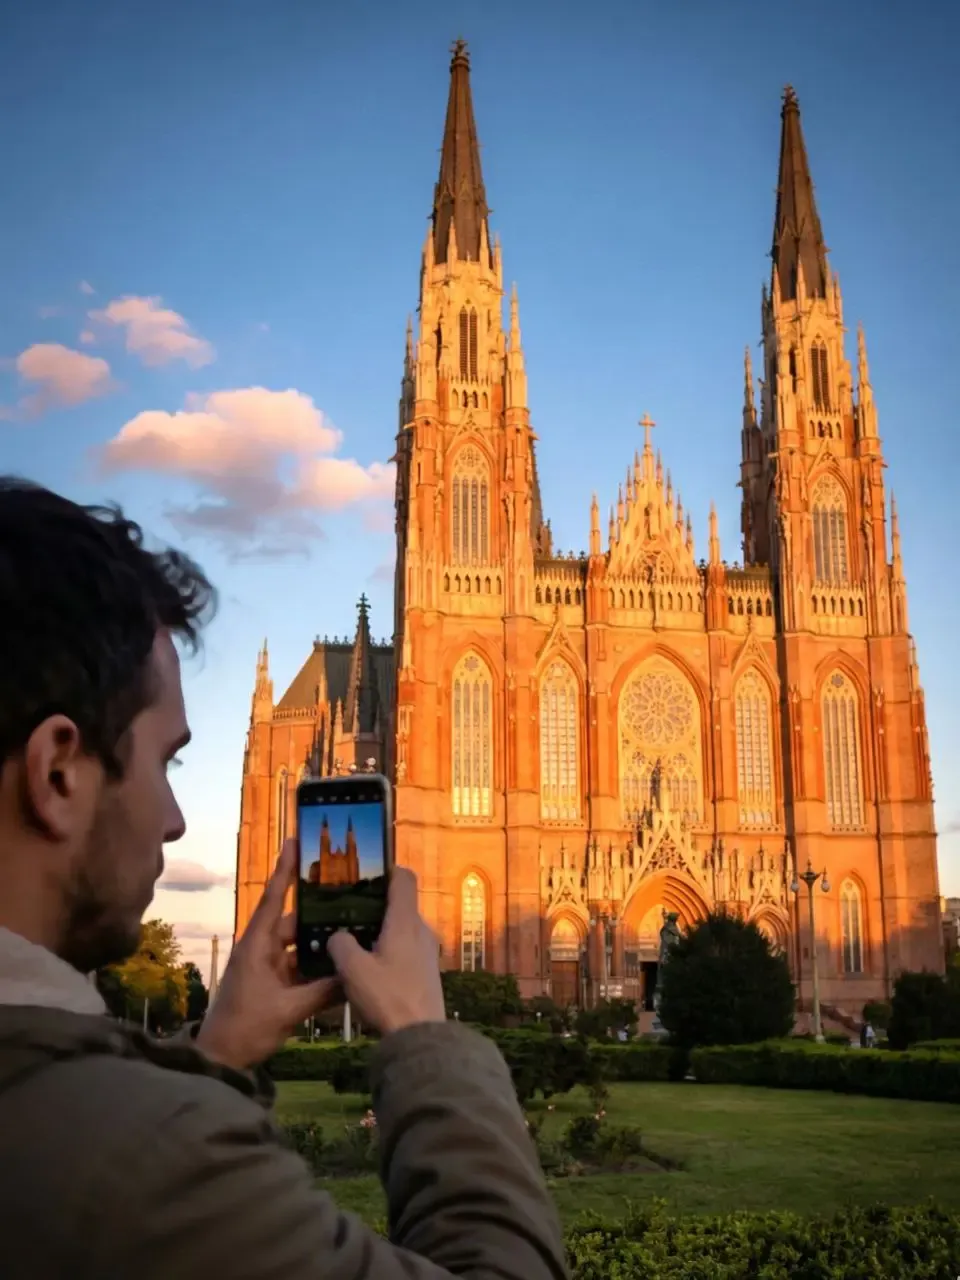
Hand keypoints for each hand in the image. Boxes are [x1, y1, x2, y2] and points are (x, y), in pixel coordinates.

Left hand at [195, 839, 337, 1070]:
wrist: (220, 1060)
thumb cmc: (246, 1028)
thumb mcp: (288, 1010)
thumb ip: (323, 991)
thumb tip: (355, 973)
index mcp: (257, 945)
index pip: (274, 898)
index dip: (285, 869)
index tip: (293, 841)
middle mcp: (260, 950)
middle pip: (294, 922)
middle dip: (318, 913)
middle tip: (347, 897)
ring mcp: (264, 967)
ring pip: (298, 946)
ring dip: (318, 943)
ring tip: (350, 931)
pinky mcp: (270, 984)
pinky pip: (297, 966)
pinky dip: (314, 965)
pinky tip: (338, 965)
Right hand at [328, 867, 445, 1036]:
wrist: (420, 1037)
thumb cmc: (387, 997)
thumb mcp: (352, 970)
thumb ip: (340, 944)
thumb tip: (338, 936)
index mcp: (405, 921)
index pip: (404, 878)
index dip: (386, 869)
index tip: (364, 873)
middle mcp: (421, 930)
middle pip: (400, 904)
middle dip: (374, 905)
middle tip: (346, 911)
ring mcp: (428, 952)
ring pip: (402, 929)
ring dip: (380, 931)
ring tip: (353, 941)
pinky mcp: (427, 972)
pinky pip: (406, 949)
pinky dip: (388, 949)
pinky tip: (368, 967)